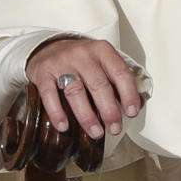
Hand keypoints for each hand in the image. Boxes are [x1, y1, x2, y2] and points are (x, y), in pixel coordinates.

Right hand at [26, 38, 141, 138]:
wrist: (49, 47)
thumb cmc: (82, 60)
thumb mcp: (103, 62)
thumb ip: (119, 80)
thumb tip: (138, 104)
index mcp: (102, 50)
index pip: (120, 72)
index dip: (128, 93)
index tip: (132, 112)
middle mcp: (83, 54)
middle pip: (99, 85)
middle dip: (109, 110)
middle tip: (115, 128)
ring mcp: (62, 63)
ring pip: (76, 92)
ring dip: (87, 116)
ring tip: (96, 132)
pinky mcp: (43, 73)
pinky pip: (49, 95)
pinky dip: (57, 113)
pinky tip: (64, 126)